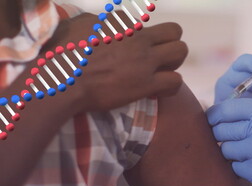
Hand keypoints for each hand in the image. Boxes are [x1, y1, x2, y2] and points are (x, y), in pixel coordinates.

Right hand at [39, 13, 186, 111]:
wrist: (62, 80)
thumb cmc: (63, 53)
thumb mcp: (79, 25)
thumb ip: (98, 22)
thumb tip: (104, 24)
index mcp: (123, 26)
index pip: (145, 22)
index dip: (142, 37)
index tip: (132, 49)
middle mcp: (139, 40)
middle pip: (174, 32)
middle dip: (170, 44)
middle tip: (158, 58)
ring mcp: (145, 62)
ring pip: (180, 52)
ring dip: (174, 62)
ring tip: (161, 73)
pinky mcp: (147, 84)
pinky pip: (175, 81)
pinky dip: (171, 86)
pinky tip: (160, 90)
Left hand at [207, 97, 251, 185]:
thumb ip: (250, 110)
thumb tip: (214, 114)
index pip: (224, 109)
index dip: (213, 116)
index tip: (211, 121)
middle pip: (221, 131)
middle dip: (224, 136)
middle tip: (234, 138)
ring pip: (226, 150)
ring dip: (234, 152)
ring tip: (250, 152)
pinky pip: (235, 168)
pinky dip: (242, 167)